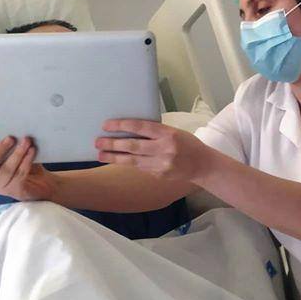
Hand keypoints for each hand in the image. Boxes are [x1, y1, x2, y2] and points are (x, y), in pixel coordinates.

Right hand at [0, 136, 56, 201]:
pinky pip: (20, 175)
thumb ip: (9, 144)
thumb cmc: (26, 163)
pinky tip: (32, 151)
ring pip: (6, 170)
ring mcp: (2, 187)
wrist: (45, 183)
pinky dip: (26, 161)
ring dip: (17, 153)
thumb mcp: (15, 151)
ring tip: (27, 141)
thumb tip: (11, 128)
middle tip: (11, 138)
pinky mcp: (15, 191)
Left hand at [96, 120, 212, 180]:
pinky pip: (139, 168)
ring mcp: (161, 164)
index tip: (107, 125)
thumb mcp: (174, 132)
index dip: (122, 125)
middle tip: (98, 141)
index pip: (140, 127)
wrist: (203, 165)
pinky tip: (116, 160)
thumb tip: (130, 129)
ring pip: (132, 160)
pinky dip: (127, 163)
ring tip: (100, 154)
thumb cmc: (188, 144)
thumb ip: (155, 132)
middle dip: (113, 143)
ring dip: (114, 157)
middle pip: (132, 146)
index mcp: (168, 134)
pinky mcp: (159, 174)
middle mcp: (164, 149)